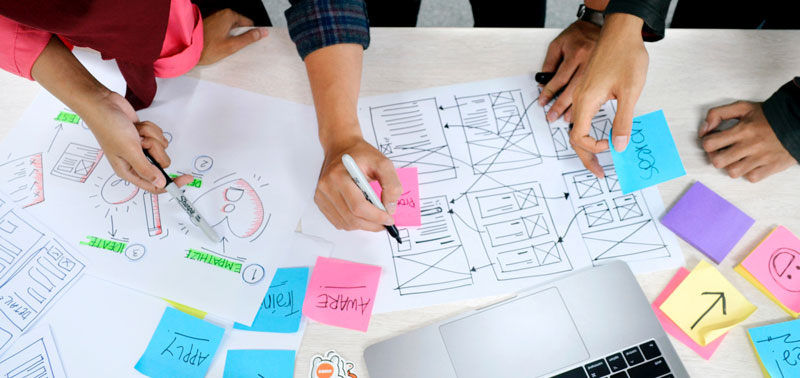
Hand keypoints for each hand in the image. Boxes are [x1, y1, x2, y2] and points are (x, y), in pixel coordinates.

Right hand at [84, 92, 192, 191]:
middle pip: (161, 163)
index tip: (186, 179)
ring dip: (151, 136)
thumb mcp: (130, 150)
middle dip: (155, 150)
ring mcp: (140, 148)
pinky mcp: (144, 136)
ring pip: (161, 147)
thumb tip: (160, 184)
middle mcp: (135, 161)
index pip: (154, 185)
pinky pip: (158, 136)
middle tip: (141, 142)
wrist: (103, 104)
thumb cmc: (109, 127)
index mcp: (128, 170)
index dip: (171, 184)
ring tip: (136, 132)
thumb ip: (146, 169)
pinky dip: (150, 129)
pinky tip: (137, 126)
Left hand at [198, 9, 267, 65]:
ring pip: (230, 29)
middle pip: (239, 26)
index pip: (248, 23)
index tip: (248, 44)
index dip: (250, 34)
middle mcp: (221, 14)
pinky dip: (223, 38)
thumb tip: (262, 32)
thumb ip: (249, 38)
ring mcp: (214, 19)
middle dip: (240, 36)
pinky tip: (219, 47)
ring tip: (226, 48)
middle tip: (236, 48)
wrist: (187, 49)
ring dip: (231, 38)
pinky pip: (222, 30)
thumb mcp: (232, 45)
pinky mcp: (209, 25)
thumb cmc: (207, 48)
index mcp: (229, 16)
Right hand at [314, 135, 401, 230]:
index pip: (358, 206)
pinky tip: (362, 214)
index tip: (389, 219)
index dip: (376, 216)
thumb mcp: (383, 163)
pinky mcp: (320, 201)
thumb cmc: (361, 154)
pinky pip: (338, 222)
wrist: (341, 146)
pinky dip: (353, 223)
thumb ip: (392, 184)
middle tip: (385, 222)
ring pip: (345, 223)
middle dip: (372, 224)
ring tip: (375, 217)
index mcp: (339, 175)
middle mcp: (326, 186)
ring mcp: (321, 195)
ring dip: (363, 225)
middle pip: (351, 218)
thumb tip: (390, 208)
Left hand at [538, 20, 600, 122]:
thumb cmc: (578, 35)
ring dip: (576, 108)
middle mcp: (589, 62)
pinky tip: (585, 110)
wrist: (601, 26)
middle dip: (560, 105)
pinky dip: (590, 102)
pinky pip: (598, 91)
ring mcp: (600, 68)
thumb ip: (550, 63)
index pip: (559, 78)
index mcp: (576, 53)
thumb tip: (543, 83)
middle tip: (552, 117)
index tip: (542, 102)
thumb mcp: (558, 44)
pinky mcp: (607, 73)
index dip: (549, 92)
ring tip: (567, 119)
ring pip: (586, 93)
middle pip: (573, 89)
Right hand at [570, 13, 647, 176]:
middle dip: (585, 157)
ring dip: (585, 145)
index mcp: (587, 101)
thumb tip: (619, 145)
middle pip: (573, 136)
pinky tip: (598, 135)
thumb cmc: (626, 56)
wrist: (621, 31)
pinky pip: (581, 116)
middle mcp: (580, 99)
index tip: (611, 146)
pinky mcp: (588, 89)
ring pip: (576, 127)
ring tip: (596, 158)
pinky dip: (587, 131)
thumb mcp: (630, 92)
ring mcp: (582, 94)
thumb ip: (623, 121)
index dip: (593, 148)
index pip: (579, 136)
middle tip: (598, 172)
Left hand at [700, 101, 796, 181]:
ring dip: (730, 166)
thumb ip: (718, 113)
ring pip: (733, 172)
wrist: (797, 122)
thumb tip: (704, 129)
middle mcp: (750, 145)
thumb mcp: (742, 107)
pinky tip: (750, 163)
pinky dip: (748, 172)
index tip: (713, 140)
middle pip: (718, 161)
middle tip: (721, 151)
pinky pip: (751, 177)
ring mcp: (761, 158)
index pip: (710, 143)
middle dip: (715, 156)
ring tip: (735, 158)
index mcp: (742, 130)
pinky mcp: (771, 167)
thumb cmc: (768, 116)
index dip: (707, 142)